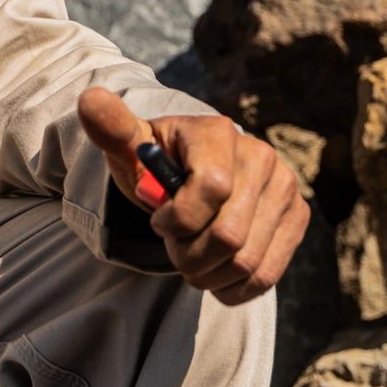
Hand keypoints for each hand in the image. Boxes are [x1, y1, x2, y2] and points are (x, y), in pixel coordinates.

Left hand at [78, 85, 308, 305]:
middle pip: (228, 237)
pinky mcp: (296, 217)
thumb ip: (113, 130)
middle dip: (189, 254)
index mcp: (219, 133)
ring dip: (208, 273)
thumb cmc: (155, 164)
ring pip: (246, 262)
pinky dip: (233, 287)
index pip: (211, 189)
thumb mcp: (130, 149)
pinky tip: (215, 272)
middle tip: (174, 245)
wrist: (192, 174)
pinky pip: (267, 275)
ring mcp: (284, 188)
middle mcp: (261, 156)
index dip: (177, 219)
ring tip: (193, 257)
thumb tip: (90, 100)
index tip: (159, 219)